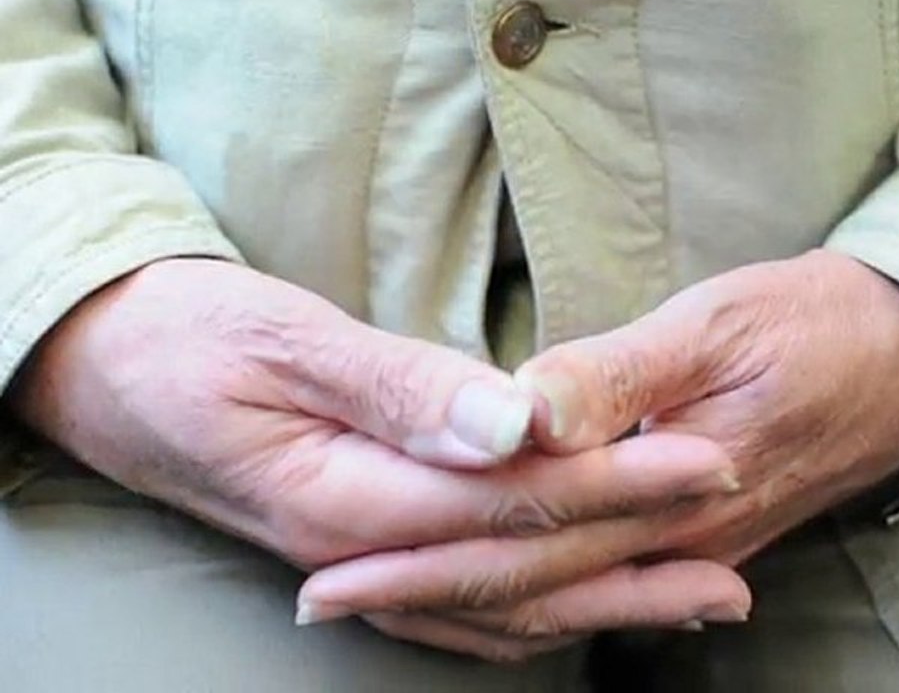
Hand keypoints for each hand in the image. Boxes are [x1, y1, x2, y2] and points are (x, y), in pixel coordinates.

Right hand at [8, 259, 746, 636]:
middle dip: (633, 549)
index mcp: (345, 492)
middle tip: (733, 537)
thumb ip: (399, 389)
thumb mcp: (286, 342)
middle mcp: (359, 550)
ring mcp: (361, 563)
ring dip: (604, 598)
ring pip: (500, 604)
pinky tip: (588, 602)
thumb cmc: (191, 340)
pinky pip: (463, 604)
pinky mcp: (363, 551)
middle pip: (520, 567)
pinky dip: (538, 608)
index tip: (705, 460)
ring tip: (698, 592)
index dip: (614, 484)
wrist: (113, 373)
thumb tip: (510, 421)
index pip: (509, 501)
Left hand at [298, 250, 898, 651]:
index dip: (420, 557)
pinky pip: (589, 587)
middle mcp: (665, 540)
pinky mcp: (687, 536)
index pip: (518, 540)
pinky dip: (524, 598)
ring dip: (461, 605)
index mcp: (664, 487)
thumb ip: (618, 377)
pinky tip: (489, 596)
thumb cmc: (813, 327)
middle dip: (417, 594)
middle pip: (522, 585)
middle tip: (325, 598)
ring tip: (380, 602)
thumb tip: (524, 415)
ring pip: (551, 600)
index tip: (336, 568)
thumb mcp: (717, 327)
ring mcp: (679, 548)